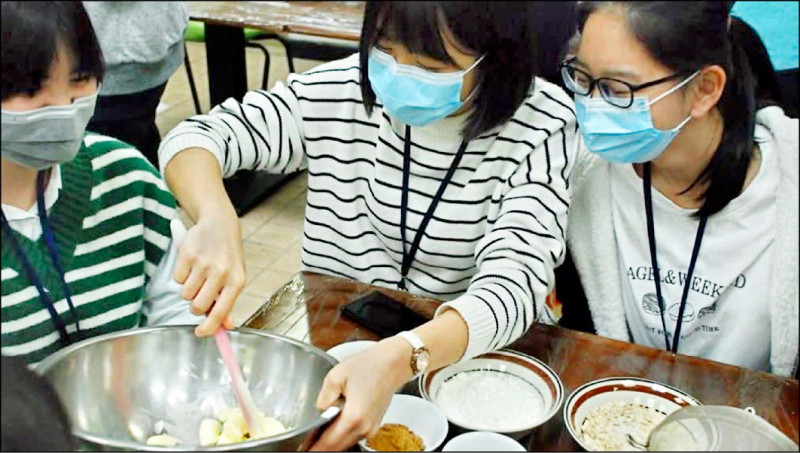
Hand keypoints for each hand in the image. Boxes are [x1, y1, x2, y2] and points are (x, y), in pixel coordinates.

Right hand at [170, 209, 243, 335]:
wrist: (220, 223)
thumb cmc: (228, 255)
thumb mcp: (234, 277)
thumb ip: (228, 302)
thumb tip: (226, 326)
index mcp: (236, 281)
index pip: (221, 312)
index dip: (209, 327)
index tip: (200, 333)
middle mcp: (221, 272)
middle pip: (197, 307)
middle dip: (195, 306)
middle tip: (200, 295)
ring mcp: (203, 263)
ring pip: (185, 294)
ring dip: (189, 289)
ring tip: (198, 275)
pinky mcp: (187, 254)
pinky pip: (177, 279)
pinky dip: (181, 275)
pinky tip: (192, 264)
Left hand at [310, 337, 413, 450]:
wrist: (393, 364)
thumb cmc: (369, 366)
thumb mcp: (336, 376)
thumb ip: (324, 398)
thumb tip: (319, 411)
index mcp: (354, 417)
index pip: (327, 444)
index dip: (312, 447)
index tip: (302, 448)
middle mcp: (364, 427)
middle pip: (336, 447)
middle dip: (319, 446)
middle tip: (305, 442)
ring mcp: (370, 429)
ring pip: (344, 444)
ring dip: (330, 442)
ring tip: (316, 434)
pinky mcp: (373, 426)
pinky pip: (353, 437)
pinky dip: (341, 436)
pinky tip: (332, 427)